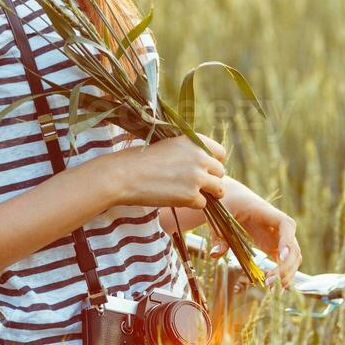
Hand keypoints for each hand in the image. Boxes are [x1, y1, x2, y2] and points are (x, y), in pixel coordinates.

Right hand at [105, 134, 226, 208]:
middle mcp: (200, 156)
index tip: (204, 169)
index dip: (213, 162)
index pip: (219, 153)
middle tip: (195, 185)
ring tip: (190, 194)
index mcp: (193, 140)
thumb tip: (203, 162)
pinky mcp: (191, 195)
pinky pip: (203, 204)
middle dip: (211, 180)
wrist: (124, 175)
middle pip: (220, 172)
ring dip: (207, 194)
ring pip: (218, 189)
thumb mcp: (168, 145)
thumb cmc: (140, 159)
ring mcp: (197, 176)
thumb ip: (188, 151)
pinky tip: (176, 199)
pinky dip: (192, 204)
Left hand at [208, 200, 300, 288]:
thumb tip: (216, 254)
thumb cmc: (227, 202)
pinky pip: (284, 262)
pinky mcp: (274, 246)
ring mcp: (278, 237)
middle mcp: (276, 225)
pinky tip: (273, 286)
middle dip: (286, 266)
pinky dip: (282, 274)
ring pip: (293, 257)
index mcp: (265, 212)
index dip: (287, 240)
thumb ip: (218, 234)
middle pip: (293, 246)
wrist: (232, 197)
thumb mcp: (219, 214)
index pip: (286, 224)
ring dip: (286, 273)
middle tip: (269, 282)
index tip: (280, 256)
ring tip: (270, 288)